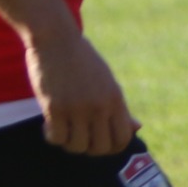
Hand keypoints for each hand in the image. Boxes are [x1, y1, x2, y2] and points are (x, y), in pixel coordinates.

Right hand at [27, 26, 138, 155]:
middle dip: (89, 148)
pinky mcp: (54, 107)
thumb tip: (137, 127)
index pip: (123, 138)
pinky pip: (56, 138)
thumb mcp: (106, 81)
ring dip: (69, 143)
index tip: (99, 141)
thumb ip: (119, 108)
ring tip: (64, 130)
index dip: (112, 147)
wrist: (56, 38)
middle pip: (101, 148)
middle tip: (78, 138)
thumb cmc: (81, 60)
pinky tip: (49, 126)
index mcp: (115, 99)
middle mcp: (100, 106)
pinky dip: (52, 136)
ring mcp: (77, 107)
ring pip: (77, 147)